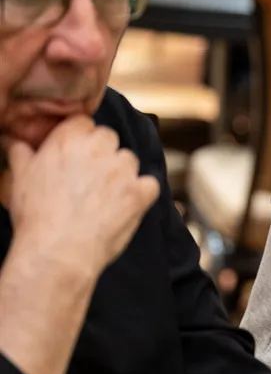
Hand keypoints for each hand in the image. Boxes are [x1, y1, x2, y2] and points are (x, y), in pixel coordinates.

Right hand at [1, 116, 159, 279]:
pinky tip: (127, 205)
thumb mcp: (19, 179)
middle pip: (109, 137)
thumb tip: (16, 143)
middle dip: (101, 153)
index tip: (76, 155)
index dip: (80, 138)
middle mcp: (98, 149)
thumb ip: (22, 154)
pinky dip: (142, 193)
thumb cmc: (36, 217)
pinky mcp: (140, 192)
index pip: (84, 123)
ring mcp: (123, 170)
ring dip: (121, 172)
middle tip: (88, 177)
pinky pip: (150, 184)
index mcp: (68, 140)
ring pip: (129, 159)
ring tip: (104, 196)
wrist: (58, 250)